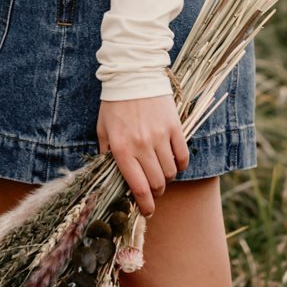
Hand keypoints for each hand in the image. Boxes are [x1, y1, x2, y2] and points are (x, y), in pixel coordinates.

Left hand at [96, 93, 188, 217]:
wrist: (133, 75)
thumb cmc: (114, 104)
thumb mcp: (103, 129)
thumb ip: (107, 154)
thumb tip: (112, 176)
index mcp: (122, 149)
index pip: (138, 187)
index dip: (144, 204)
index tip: (146, 211)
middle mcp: (142, 145)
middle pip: (157, 183)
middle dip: (156, 193)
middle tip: (153, 191)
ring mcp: (161, 136)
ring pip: (171, 172)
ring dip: (167, 178)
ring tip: (161, 174)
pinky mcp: (175, 127)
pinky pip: (183, 156)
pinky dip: (180, 164)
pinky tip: (174, 162)